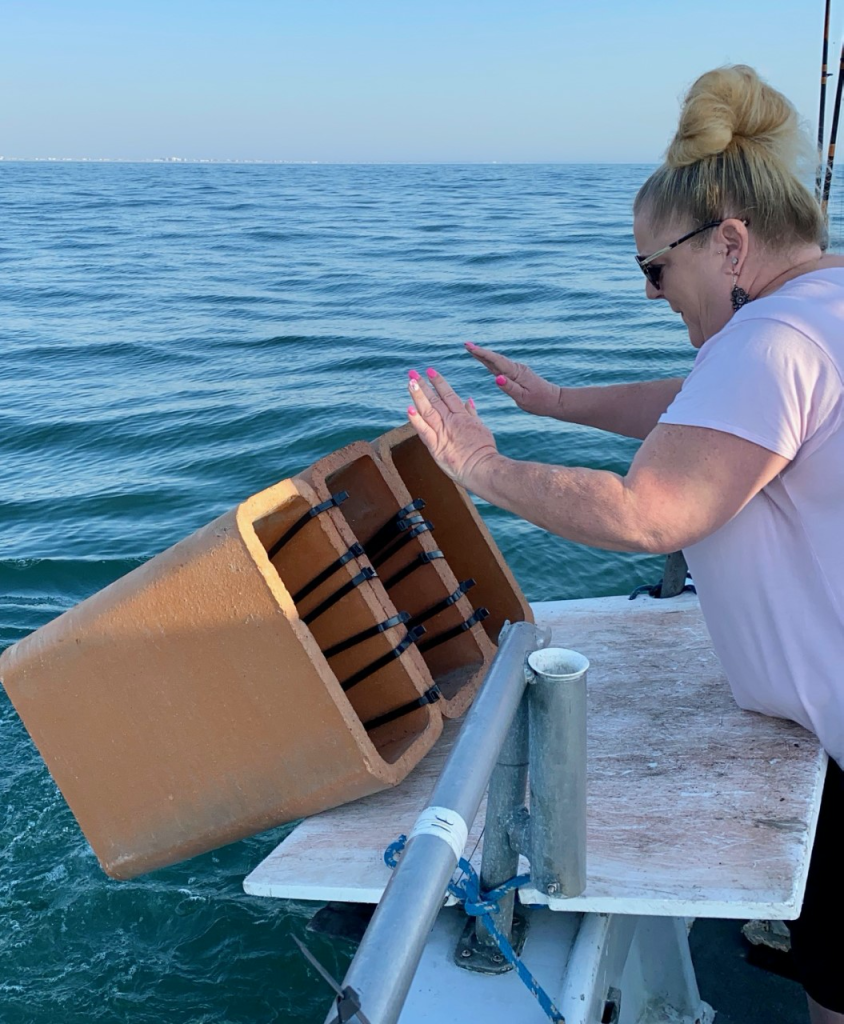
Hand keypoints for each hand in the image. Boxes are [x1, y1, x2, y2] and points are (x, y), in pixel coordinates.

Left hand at [406, 368, 498, 489]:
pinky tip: (409, 409)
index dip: (438, 382)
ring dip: (418, 396)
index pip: (448, 395)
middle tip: (412, 373)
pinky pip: (424, 432)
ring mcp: (443, 433)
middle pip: (435, 400)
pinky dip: (416, 421)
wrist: (483, 468)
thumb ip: (472, 414)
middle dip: (423, 385)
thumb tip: (468, 400)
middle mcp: (451, 421)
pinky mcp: (436, 447)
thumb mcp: (481, 428)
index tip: (430, 371)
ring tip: (410, 382)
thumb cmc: (484, 451)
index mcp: (461, 416)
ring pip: (428, 411)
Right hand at [465, 341, 560, 417]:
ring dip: (484, 356)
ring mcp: (517, 371)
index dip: (481, 353)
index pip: (495, 361)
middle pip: (494, 359)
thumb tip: (496, 378)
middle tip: (466, 345)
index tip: (469, 347)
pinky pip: (501, 366)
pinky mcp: (518, 375)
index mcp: (516, 373)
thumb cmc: (539, 402)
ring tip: (472, 350)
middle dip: (480, 352)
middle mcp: (516, 369)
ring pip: (497, 362)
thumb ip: (509, 387)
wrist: (554, 401)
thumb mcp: (523, 397)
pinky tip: (486, 361)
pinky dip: (491, 362)